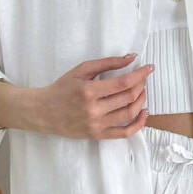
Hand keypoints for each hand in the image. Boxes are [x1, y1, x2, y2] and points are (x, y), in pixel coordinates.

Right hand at [30, 53, 152, 138]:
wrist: (43, 112)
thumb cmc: (62, 88)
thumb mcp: (81, 70)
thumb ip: (107, 63)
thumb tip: (131, 58)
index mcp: (89, 91)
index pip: (123, 82)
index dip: (140, 74)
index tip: (149, 67)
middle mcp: (94, 110)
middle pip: (129, 97)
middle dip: (141, 85)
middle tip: (143, 78)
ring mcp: (97, 125)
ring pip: (129, 113)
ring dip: (141, 100)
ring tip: (142, 91)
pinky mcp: (98, 135)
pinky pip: (124, 133)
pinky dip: (139, 124)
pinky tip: (143, 112)